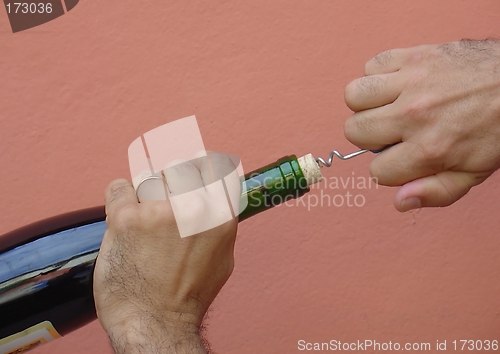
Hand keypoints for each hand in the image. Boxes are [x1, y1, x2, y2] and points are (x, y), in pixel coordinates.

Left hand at [94, 152, 238, 352]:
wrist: (156, 324)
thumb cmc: (189, 295)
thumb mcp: (223, 257)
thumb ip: (219, 223)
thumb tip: (215, 198)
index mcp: (220, 216)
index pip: (212, 165)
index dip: (199, 163)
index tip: (189, 167)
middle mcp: (193, 208)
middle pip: (178, 166)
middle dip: (169, 179)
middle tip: (160, 199)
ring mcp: (158, 211)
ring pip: (148, 176)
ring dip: (143, 191)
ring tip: (142, 218)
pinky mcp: (126, 220)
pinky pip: (119, 187)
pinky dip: (119, 197)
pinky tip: (123, 217)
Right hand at [344, 40, 499, 211]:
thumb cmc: (497, 126)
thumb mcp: (474, 172)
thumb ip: (436, 192)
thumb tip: (401, 201)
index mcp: (429, 148)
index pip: (378, 171)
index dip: (390, 169)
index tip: (404, 159)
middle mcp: (414, 115)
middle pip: (355, 130)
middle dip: (371, 137)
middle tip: (393, 132)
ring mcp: (412, 82)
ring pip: (354, 95)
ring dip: (366, 105)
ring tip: (387, 107)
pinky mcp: (413, 55)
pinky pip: (371, 66)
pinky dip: (378, 76)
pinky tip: (396, 85)